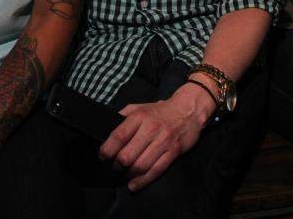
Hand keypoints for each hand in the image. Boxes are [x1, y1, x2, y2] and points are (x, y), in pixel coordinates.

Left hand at [98, 83, 214, 190]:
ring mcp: (163, 142)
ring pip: (141, 166)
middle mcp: (151, 129)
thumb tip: (106, 129)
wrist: (189, 109)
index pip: (119, 136)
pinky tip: (134, 185)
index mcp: (139, 117)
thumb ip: (123, 116)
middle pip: (127, 155)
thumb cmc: (160, 110)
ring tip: (125, 173)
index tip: (103, 156)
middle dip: (118, 164)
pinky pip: (156, 170)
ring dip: (129, 174)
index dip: (107, 149)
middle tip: (116, 166)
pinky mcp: (173, 152)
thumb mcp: (139, 107)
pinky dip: (142, 181)